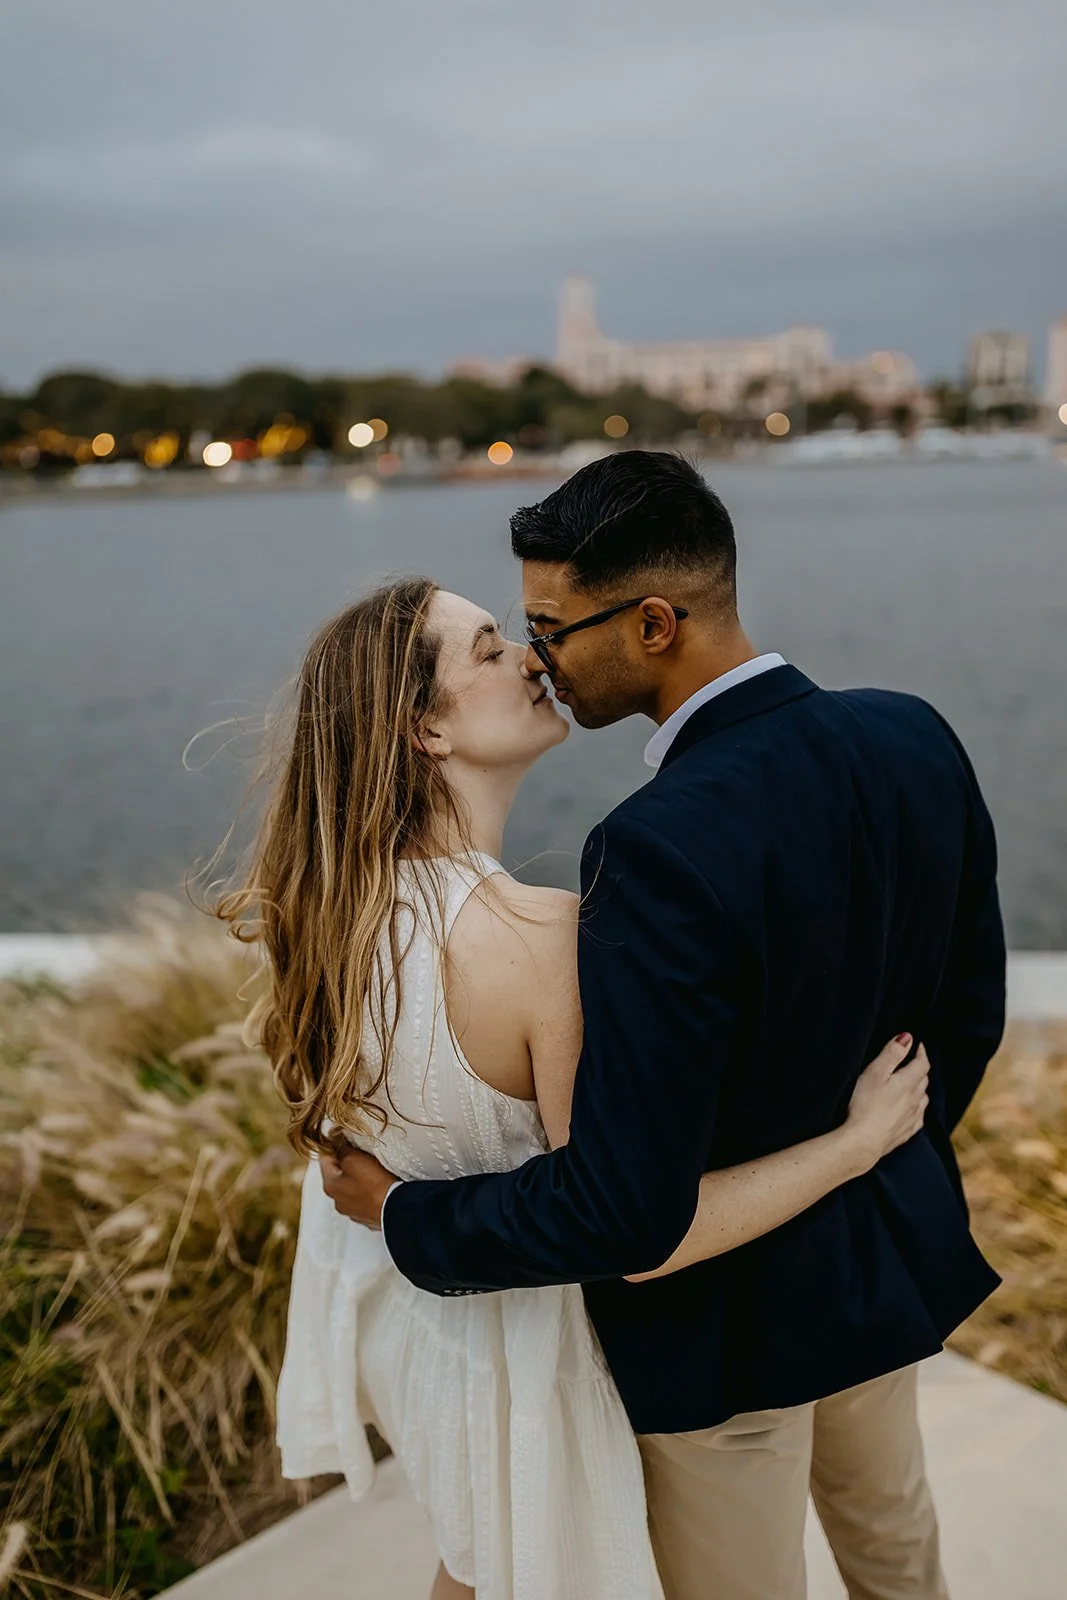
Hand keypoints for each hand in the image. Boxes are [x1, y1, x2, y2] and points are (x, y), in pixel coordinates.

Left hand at [320, 1144, 398, 1228]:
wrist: (395, 1207)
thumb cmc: (373, 1182)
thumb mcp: (354, 1158)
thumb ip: (342, 1151)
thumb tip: (340, 1148)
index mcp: (330, 1186)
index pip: (324, 1160)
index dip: (335, 1148)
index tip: (347, 1142)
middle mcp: (336, 1201)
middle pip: (337, 1175)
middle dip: (347, 1165)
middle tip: (361, 1156)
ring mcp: (351, 1211)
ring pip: (350, 1188)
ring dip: (357, 1179)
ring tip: (372, 1172)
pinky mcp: (366, 1217)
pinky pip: (363, 1199)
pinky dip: (367, 1192)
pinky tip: (378, 1187)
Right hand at [844, 1034, 929, 1172]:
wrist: (863, 1141)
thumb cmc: (864, 1104)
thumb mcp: (875, 1072)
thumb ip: (892, 1054)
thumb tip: (907, 1038)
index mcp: (908, 1083)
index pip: (922, 1063)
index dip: (920, 1052)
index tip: (916, 1044)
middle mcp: (915, 1100)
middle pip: (923, 1080)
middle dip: (919, 1068)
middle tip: (911, 1060)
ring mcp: (912, 1118)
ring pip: (923, 1098)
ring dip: (920, 1088)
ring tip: (911, 1083)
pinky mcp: (906, 1132)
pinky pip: (919, 1117)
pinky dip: (917, 1108)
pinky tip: (911, 1109)